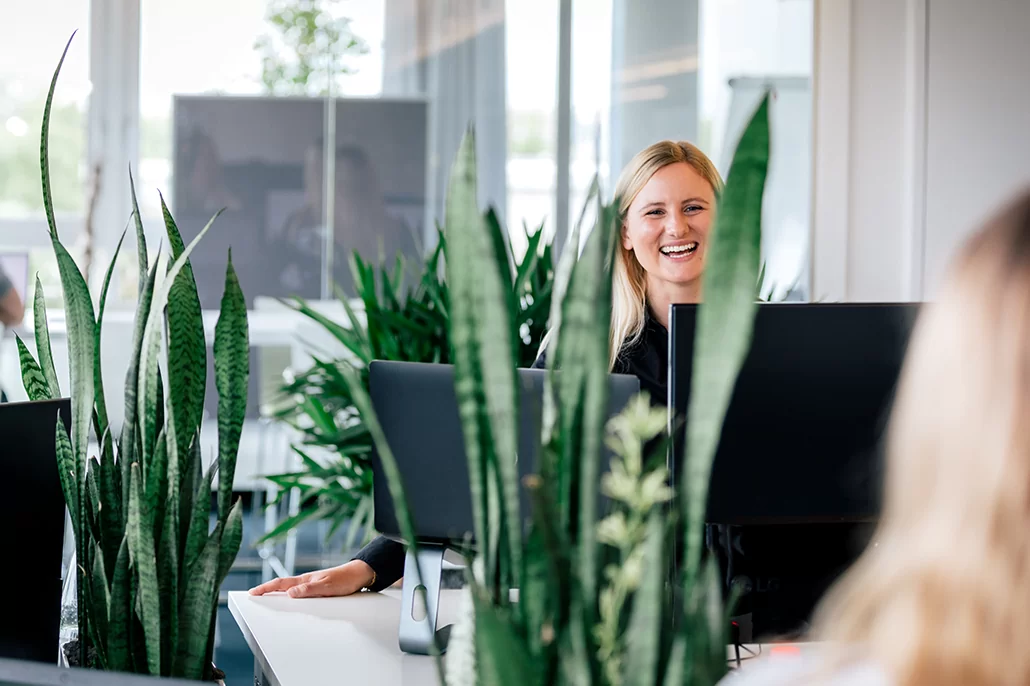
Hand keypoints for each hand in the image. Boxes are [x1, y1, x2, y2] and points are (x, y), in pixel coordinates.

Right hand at [248, 560, 375, 597]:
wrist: (360, 574)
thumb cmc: (345, 580)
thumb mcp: (326, 587)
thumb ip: (309, 590)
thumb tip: (290, 593)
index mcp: (305, 580)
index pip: (280, 584)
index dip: (265, 588)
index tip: (253, 592)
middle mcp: (306, 581)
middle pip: (282, 585)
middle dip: (267, 589)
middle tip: (254, 595)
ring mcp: (311, 584)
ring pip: (290, 588)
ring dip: (277, 592)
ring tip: (267, 597)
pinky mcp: (318, 588)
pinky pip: (299, 592)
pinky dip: (290, 595)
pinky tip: (290, 599)